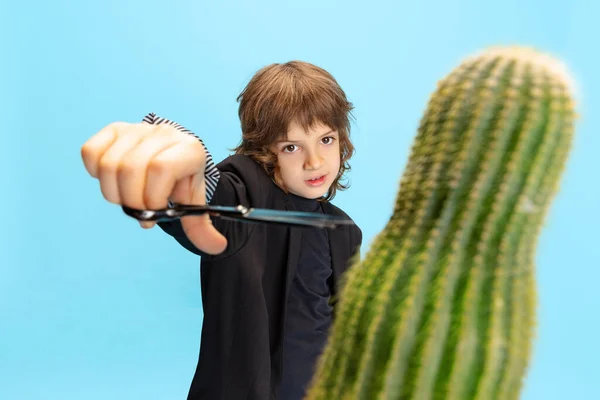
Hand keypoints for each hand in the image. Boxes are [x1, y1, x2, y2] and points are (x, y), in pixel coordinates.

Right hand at [81, 121, 226, 254]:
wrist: (174, 159)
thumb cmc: (183, 183)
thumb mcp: (194, 204)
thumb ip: (202, 228)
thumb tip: (218, 247)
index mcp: (189, 149)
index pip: (161, 168)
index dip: (153, 196)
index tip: (156, 212)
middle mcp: (163, 133)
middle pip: (131, 168)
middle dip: (132, 200)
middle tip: (140, 212)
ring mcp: (137, 129)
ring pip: (109, 163)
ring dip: (113, 193)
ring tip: (128, 200)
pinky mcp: (114, 130)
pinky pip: (91, 152)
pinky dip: (96, 174)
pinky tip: (114, 182)